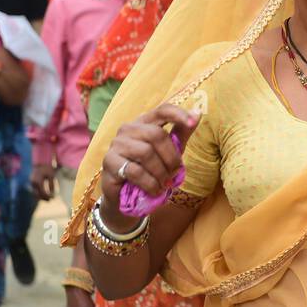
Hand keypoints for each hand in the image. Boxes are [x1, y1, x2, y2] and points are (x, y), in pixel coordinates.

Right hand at [31, 163, 57, 200]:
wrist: (40, 162)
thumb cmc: (47, 168)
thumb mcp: (51, 175)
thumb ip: (52, 184)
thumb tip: (52, 192)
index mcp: (38, 181)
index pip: (42, 192)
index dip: (48, 196)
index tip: (53, 197)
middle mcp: (33, 183)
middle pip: (37, 194)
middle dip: (44, 198)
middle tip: (50, 200)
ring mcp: (31, 183)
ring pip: (35, 193)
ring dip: (41, 197)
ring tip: (48, 199)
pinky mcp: (32, 183)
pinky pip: (34, 190)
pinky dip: (39, 193)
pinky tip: (44, 195)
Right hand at [98, 103, 201, 227]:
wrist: (126, 196)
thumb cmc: (151, 170)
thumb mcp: (169, 151)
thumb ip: (181, 133)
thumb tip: (198, 112)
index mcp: (145, 122)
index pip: (162, 110)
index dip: (178, 114)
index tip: (193, 123)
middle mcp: (128, 129)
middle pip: (156, 134)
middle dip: (171, 158)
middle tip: (174, 174)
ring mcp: (116, 144)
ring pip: (146, 153)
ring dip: (160, 173)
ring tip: (163, 183)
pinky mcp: (109, 161)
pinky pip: (135, 171)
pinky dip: (150, 183)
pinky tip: (154, 190)